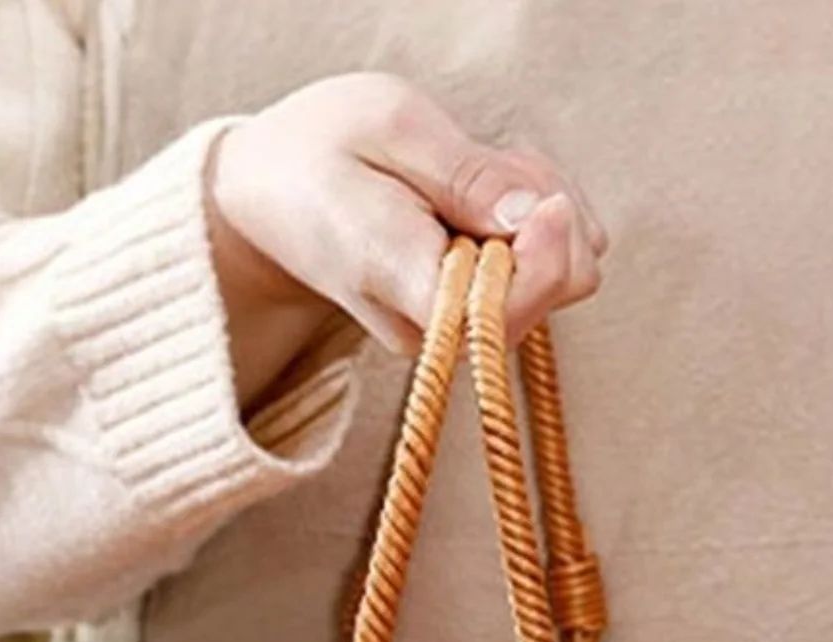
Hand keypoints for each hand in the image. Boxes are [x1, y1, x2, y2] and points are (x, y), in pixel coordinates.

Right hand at [207, 71, 607, 402]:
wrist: (269, 196)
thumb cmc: (318, 152)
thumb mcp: (387, 125)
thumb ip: (466, 174)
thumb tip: (537, 214)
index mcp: (402, 284)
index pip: (507, 309)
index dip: (547, 252)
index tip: (543, 196)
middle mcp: (436, 326)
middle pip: (558, 287)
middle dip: (550, 211)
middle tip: (494, 160)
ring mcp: (457, 326)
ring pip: (563, 273)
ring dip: (541, 208)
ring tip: (474, 171)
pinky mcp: (472, 313)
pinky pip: (544, 269)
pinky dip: (532, 219)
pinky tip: (481, 193)